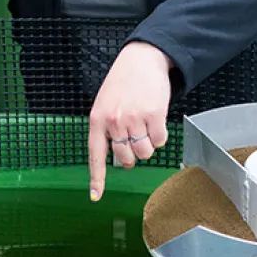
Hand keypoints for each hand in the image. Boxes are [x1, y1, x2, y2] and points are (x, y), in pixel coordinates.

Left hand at [87, 41, 172, 201]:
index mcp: (97, 120)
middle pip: (126, 159)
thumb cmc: (123, 83)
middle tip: (135, 137)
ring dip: (148, 145)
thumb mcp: (105, 104)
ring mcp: (134, 119)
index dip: (97, 178)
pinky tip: (155, 120)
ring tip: (145, 125)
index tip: (96, 197)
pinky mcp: (154, 115)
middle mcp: (114, 122)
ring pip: (145, 152)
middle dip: (133, 154)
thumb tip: (119, 157)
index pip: (96, 155)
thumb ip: (107, 129)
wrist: (142, 59)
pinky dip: (160, 135)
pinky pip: (159, 141)